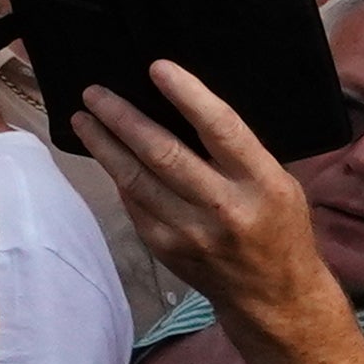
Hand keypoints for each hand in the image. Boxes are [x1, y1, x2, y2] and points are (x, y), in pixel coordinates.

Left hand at [75, 58, 341, 337]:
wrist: (274, 296)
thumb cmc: (280, 227)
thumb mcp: (279, 182)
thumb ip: (238, 152)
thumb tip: (184, 107)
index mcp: (261, 183)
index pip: (220, 129)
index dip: (187, 95)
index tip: (157, 67)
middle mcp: (224, 207)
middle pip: (163, 153)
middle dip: (122, 118)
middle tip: (95, 92)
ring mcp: (189, 231)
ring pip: (135, 178)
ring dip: (104, 145)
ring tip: (83, 119)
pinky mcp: (164, 247)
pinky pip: (132, 203)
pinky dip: (117, 176)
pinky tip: (105, 155)